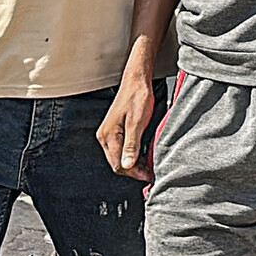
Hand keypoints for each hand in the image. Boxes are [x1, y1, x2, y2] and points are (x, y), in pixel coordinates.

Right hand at [97, 62, 159, 180]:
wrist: (137, 80)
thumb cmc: (138, 97)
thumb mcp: (137, 122)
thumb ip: (132, 145)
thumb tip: (128, 165)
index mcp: (108, 136)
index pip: (118, 165)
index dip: (134, 173)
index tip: (148, 176)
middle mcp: (105, 136)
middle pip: (117, 163)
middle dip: (134, 170)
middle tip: (151, 173)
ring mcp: (109, 133)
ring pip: (119, 157)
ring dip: (134, 164)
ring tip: (149, 165)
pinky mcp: (115, 130)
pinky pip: (121, 149)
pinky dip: (132, 155)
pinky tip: (144, 155)